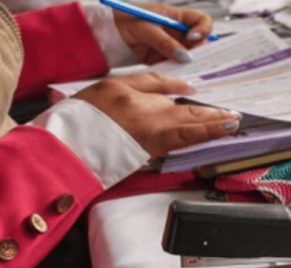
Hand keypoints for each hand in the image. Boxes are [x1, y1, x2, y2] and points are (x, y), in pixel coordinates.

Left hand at [73, 73, 240, 157]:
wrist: (57, 150)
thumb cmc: (93, 164)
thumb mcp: (134, 162)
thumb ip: (157, 148)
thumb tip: (174, 140)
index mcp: (147, 135)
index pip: (190, 130)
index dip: (214, 128)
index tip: (233, 125)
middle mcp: (140, 112)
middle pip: (185, 112)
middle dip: (210, 115)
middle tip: (230, 115)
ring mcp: (126, 95)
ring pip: (168, 97)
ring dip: (190, 103)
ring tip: (210, 106)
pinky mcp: (112, 85)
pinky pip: (147, 80)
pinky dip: (166, 84)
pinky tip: (181, 86)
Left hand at [114, 3, 213, 64]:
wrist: (109, 33)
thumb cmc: (125, 21)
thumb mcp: (145, 28)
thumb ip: (165, 42)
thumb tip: (185, 57)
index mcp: (177, 17)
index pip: (201, 20)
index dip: (203, 29)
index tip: (193, 38)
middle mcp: (179, 32)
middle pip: (201, 41)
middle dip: (201, 51)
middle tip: (194, 59)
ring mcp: (174, 46)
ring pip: (192, 56)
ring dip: (192, 64)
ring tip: (187, 70)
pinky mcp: (166, 59)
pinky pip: (178, 67)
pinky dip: (179, 72)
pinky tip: (177, 75)